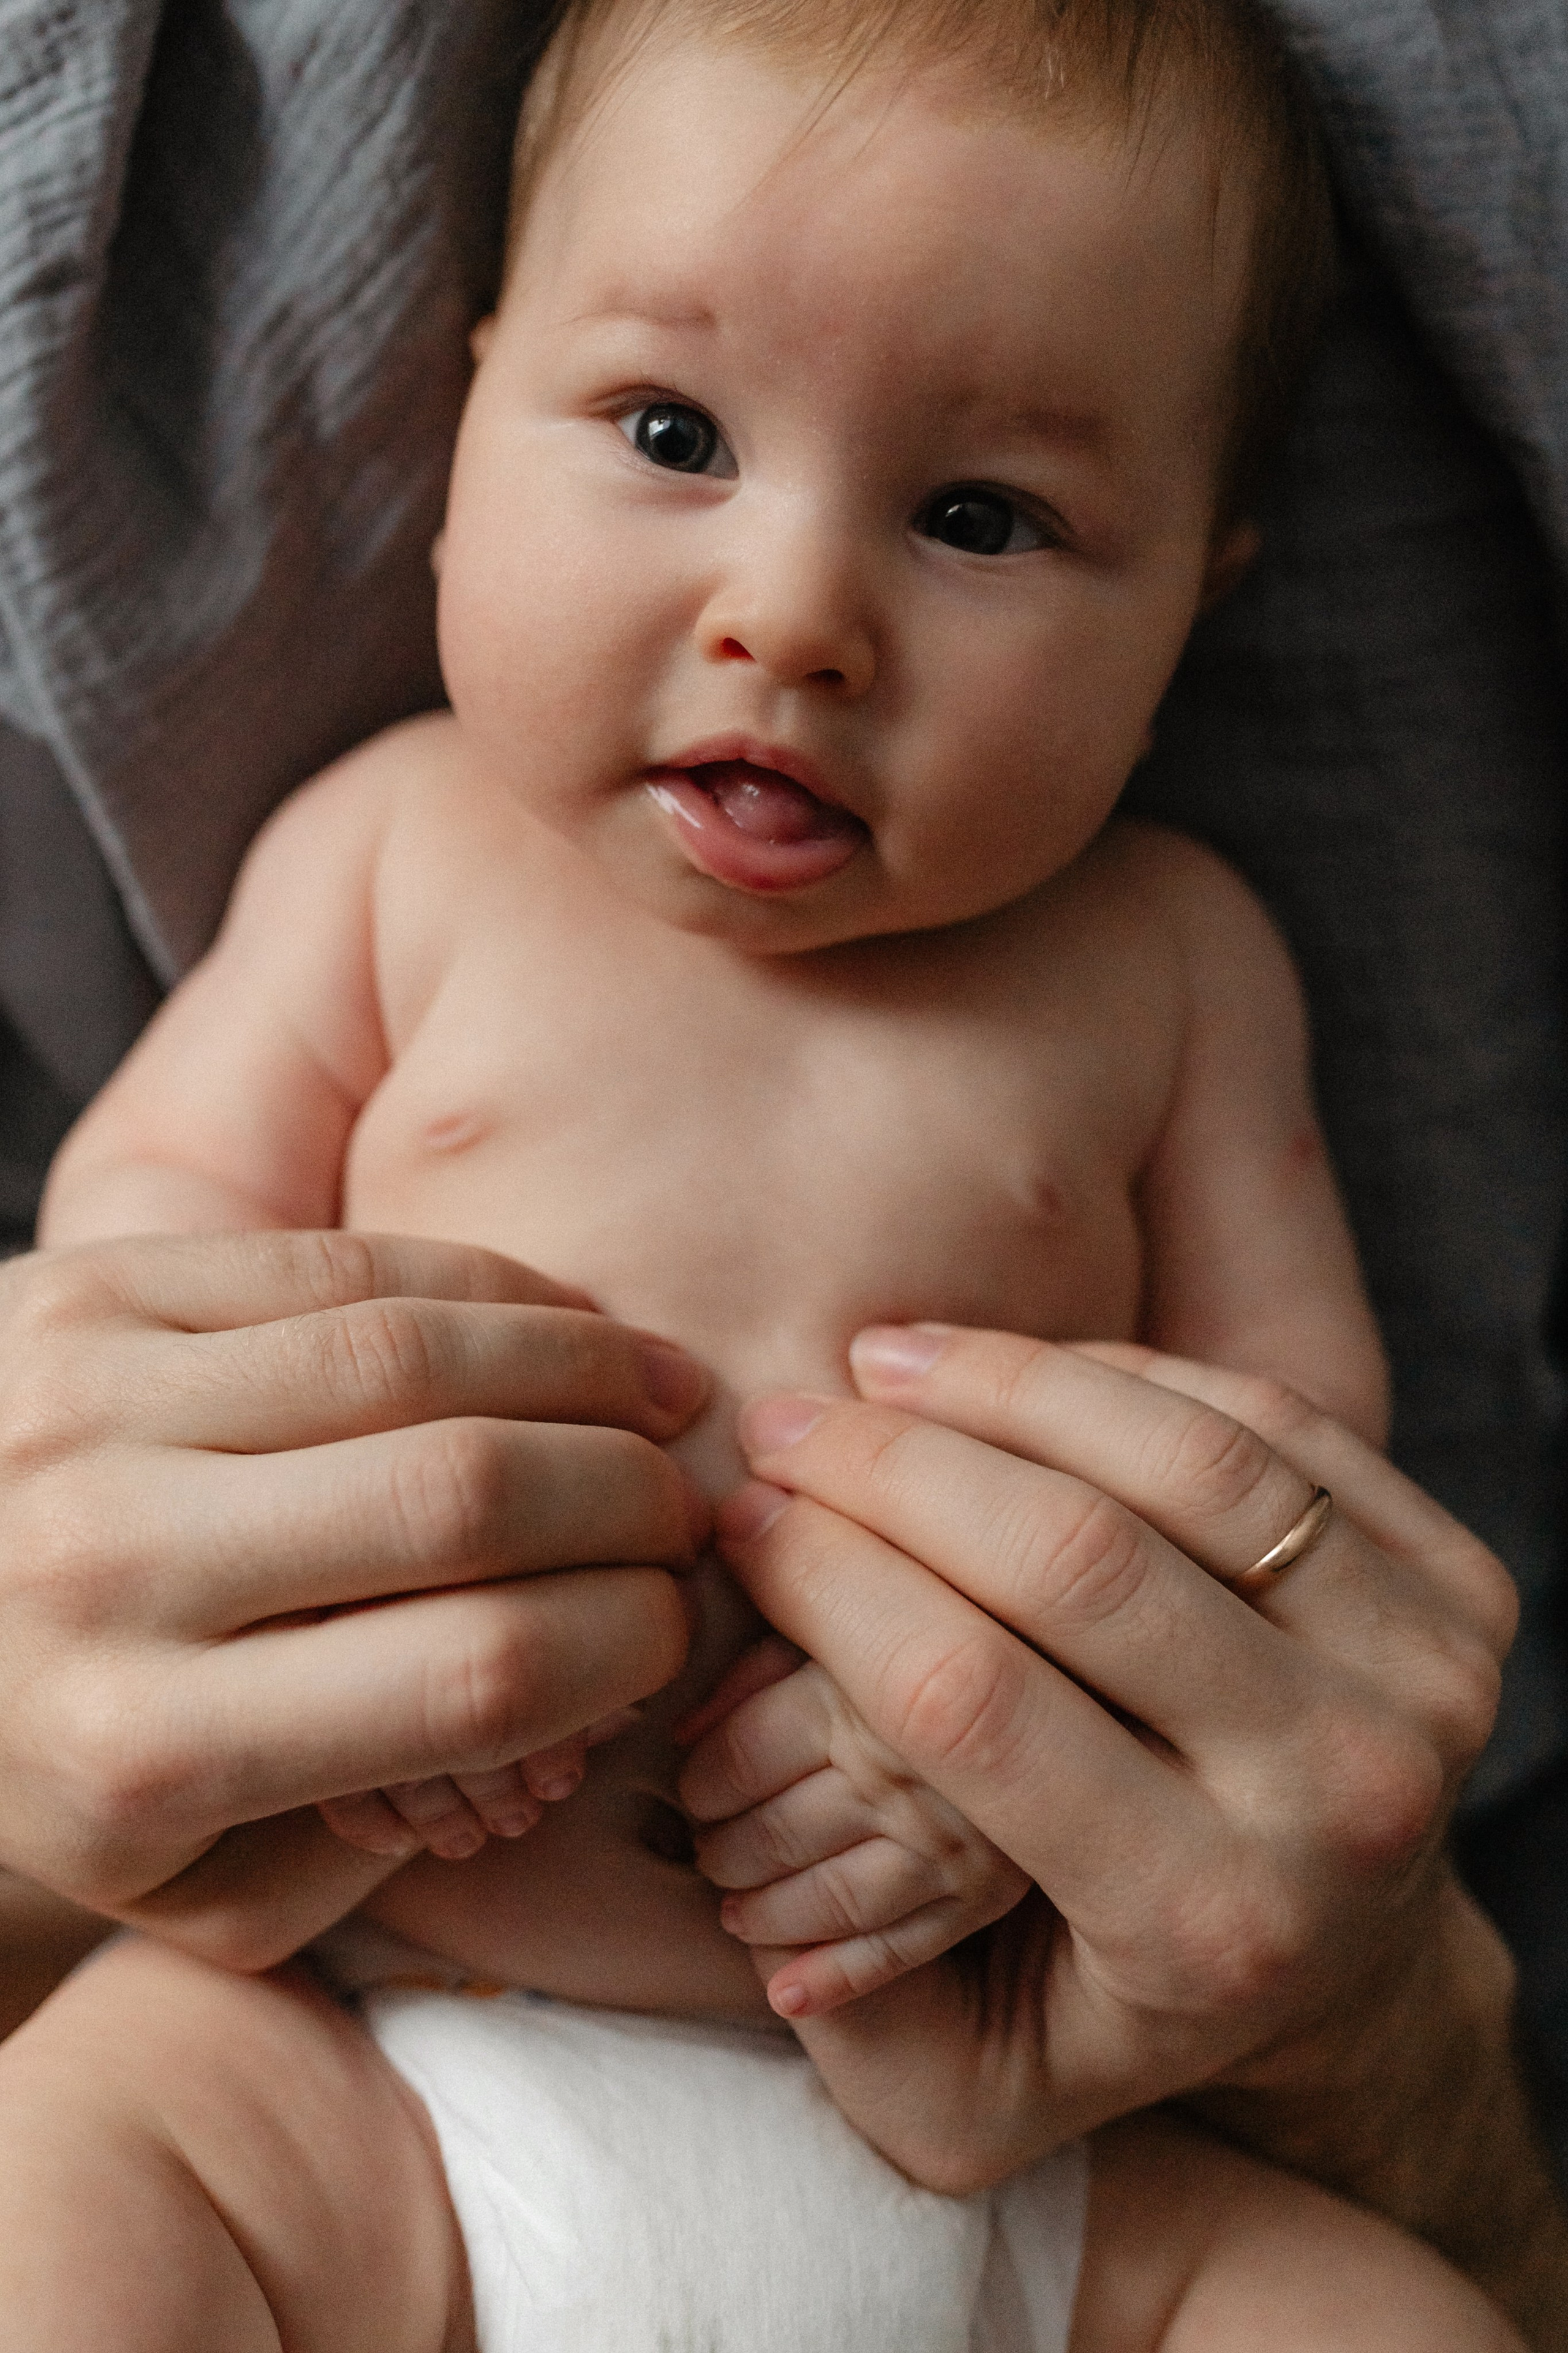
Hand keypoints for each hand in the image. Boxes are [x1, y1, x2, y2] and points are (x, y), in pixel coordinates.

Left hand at [0, 1231, 706, 1966]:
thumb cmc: (73, 1777)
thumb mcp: (210, 1886)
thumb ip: (399, 1822)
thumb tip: (580, 1693)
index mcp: (144, 1752)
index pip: (472, 1676)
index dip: (622, 1641)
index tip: (670, 1628)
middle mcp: (104, 1569)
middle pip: (461, 1498)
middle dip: (625, 1498)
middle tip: (683, 1509)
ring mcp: (83, 1408)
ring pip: (405, 1353)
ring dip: (579, 1367)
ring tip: (660, 1394)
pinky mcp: (82, 1290)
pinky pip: (330, 1264)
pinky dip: (479, 1287)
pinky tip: (559, 1323)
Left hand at [680, 1638, 1029, 2011]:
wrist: (1082, 1683)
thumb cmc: (942, 1623)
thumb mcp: (855, 1610)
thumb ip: (774, 1645)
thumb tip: (684, 1721)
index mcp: (867, 1693)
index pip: (740, 1757)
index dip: (700, 1777)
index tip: (691, 1783)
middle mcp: (910, 1775)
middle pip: (775, 1830)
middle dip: (723, 1846)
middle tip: (705, 1845)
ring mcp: (955, 1842)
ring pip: (826, 1897)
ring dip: (763, 1910)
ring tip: (732, 1904)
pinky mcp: (990, 1893)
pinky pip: (897, 1949)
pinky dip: (834, 1975)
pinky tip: (785, 1993)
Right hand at [696, 1326, 1513, 2197]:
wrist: (1360, 1967)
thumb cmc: (1133, 2001)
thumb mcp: (985, 2093)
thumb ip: (863, 2033)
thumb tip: (741, 1905)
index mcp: (1204, 1923)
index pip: (971, 1700)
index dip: (830, 1584)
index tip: (743, 1523)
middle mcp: (1341, 1798)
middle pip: (1077, 1559)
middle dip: (892, 1466)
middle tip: (785, 1425)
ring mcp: (1425, 1679)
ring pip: (1191, 1460)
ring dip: (1006, 1383)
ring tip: (883, 1361)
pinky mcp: (1467, 1591)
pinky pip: (1278, 1424)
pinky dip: (1127, 1376)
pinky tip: (1012, 1370)